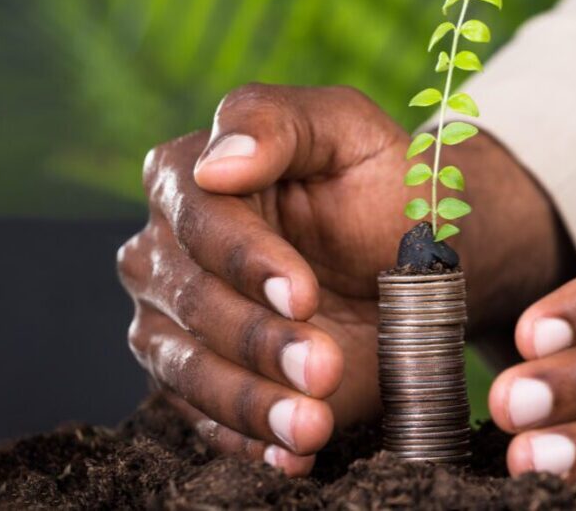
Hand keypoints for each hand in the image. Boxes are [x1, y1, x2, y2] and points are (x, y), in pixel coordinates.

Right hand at [119, 84, 571, 472]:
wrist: (409, 255)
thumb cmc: (375, 182)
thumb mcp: (345, 128)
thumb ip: (277, 122)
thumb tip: (215, 161)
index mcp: (189, 177)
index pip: (198, 219)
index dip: (246, 260)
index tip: (302, 295)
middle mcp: (166, 249)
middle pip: (189, 300)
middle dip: (258, 340)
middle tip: (325, 365)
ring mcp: (174, 320)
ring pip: (186, 369)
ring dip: (250, 402)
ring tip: (312, 423)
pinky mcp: (201, 379)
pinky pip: (206, 418)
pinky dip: (248, 440)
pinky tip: (293, 453)